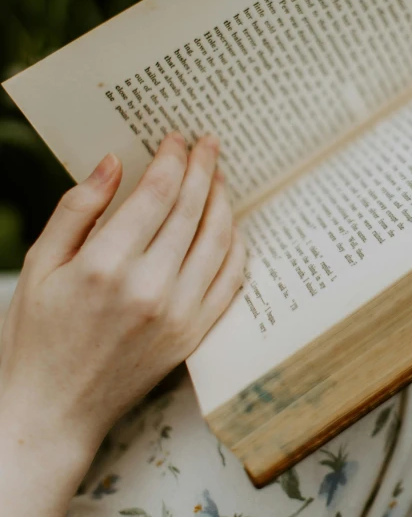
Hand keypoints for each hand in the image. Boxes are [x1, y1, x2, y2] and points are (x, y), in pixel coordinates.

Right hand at [0, 132, 245, 516]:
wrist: (51, 413)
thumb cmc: (36, 336)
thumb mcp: (40, 264)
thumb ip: (78, 209)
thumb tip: (112, 163)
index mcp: (105, 266)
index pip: (156, 194)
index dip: (171, 158)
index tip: (176, 137)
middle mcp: (149, 288)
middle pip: (192, 209)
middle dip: (203, 167)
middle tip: (208, 143)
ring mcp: (178, 315)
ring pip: (218, 240)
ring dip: (223, 200)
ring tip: (218, 176)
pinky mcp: (193, 336)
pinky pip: (230, 280)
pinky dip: (235, 246)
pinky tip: (229, 226)